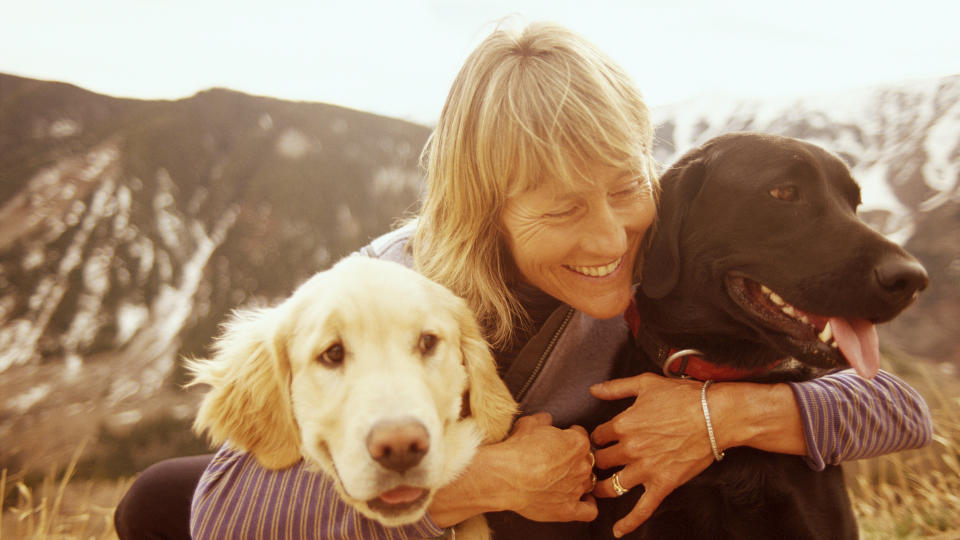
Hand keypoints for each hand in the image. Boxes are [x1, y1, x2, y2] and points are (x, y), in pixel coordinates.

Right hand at [494, 412, 597, 522]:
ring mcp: (576, 489)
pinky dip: (588, 506)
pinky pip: (589, 511)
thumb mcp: (528, 424)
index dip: (570, 436)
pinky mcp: (568, 509)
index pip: (581, 436)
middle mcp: (582, 466)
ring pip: (587, 483)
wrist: (506, 477)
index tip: (562, 439)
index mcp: (577, 443)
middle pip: (586, 461)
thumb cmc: (517, 449)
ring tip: (563, 481)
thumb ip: (542, 420)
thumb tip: (547, 419)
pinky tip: (582, 502)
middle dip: (574, 460)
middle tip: (557, 461)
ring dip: (578, 481)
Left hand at [589, 373, 714, 536]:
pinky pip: (642, 509)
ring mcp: (646, 469)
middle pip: (602, 461)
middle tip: (598, 464)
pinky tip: (618, 531)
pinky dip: (629, 522)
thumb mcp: (646, 383)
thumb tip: (594, 390)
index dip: (597, 438)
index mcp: (623, 424)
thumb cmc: (684, 397)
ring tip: (596, 490)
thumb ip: (616, 388)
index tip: (600, 440)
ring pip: (612, 486)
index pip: (597, 436)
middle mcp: (630, 448)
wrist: (716, 416)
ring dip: (601, 488)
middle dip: (598, 462)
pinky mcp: (663, 484)